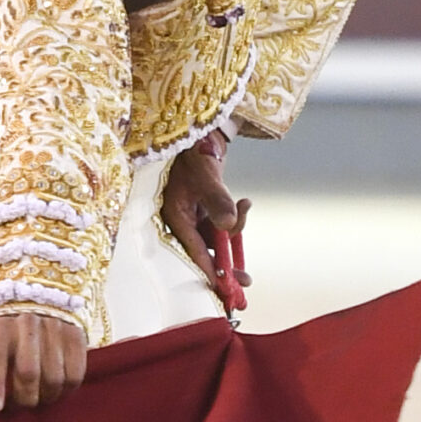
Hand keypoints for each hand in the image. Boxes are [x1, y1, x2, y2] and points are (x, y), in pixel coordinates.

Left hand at [0, 310, 88, 411]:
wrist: (42, 308)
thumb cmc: (12, 338)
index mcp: (0, 327)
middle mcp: (27, 323)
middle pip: (28, 373)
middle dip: (25, 398)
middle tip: (23, 405)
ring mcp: (55, 327)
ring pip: (54, 378)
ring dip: (47, 397)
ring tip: (41, 398)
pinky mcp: (76, 334)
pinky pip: (75, 375)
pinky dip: (66, 390)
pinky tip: (59, 390)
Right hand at [164, 135, 250, 310]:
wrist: (197, 133)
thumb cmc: (194, 152)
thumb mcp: (206, 175)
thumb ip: (218, 200)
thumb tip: (229, 226)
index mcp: (174, 215)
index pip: (193, 251)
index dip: (208, 271)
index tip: (222, 289)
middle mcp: (180, 220)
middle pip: (203, 251)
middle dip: (225, 265)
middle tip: (245, 283)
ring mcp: (191, 215)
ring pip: (214, 239)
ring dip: (233, 237)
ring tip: (246, 221)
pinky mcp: (201, 210)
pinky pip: (219, 226)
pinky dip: (234, 221)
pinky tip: (245, 203)